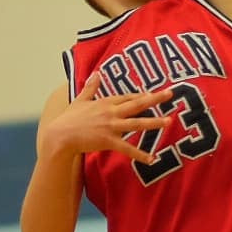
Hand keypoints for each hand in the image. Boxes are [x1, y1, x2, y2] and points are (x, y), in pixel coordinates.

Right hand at [43, 73, 171, 162]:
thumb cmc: (69, 118)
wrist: (61, 135)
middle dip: (155, 99)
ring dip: (154, 122)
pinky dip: (141, 154)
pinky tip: (152, 158)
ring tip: (169, 121)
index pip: (128, 97)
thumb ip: (91, 87)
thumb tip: (96, 73)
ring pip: (137, 123)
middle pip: (137, 104)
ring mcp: (111, 126)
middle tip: (171, 93)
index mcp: (106, 102)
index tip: (154, 93)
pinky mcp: (108, 141)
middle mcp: (111, 112)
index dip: (142, 95)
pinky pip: (128, 148)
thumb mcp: (80, 99)